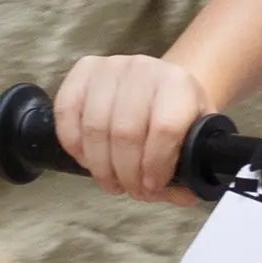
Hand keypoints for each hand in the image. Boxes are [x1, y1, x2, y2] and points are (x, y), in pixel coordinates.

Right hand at [56, 54, 210, 202]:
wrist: (158, 86)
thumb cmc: (175, 114)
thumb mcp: (195, 137)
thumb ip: (193, 168)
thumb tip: (183, 195)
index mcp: (178, 85)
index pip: (164, 128)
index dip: (154, 165)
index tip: (151, 186)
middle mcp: (144, 69)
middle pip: (125, 132)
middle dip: (125, 172)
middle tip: (131, 189)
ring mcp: (110, 67)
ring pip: (94, 126)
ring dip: (100, 165)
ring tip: (111, 180)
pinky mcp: (83, 70)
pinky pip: (66, 112)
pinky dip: (73, 144)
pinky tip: (87, 159)